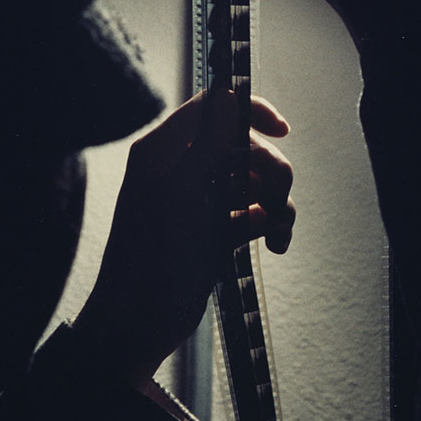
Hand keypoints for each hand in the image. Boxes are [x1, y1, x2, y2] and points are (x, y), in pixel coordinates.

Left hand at [72, 91, 294, 389]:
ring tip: (277, 231)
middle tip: (275, 198)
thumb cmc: (150, 261)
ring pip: (254, 180)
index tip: (281, 131)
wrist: (138, 325)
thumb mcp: (181, 195)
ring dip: (275, 201)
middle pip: (243, 146)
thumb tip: (229, 95)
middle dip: (268, 170)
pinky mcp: (215, 230)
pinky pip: (254, 212)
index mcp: (165, 151)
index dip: (250, 112)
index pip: (213, 107)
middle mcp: (183, 170)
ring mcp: (201, 200)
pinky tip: (274, 243)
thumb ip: (208, 143)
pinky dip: (269, 224)